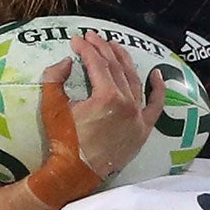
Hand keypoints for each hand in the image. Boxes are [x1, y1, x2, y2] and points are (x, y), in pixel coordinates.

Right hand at [57, 34, 165, 176]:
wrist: (75, 172)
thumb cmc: (63, 140)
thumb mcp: (51, 107)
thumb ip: (55, 78)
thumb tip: (66, 61)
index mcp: (107, 97)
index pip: (97, 64)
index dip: (86, 48)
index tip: (77, 39)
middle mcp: (127, 104)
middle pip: (116, 68)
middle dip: (103, 49)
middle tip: (93, 37)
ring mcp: (138, 116)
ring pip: (134, 81)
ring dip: (125, 61)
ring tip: (115, 46)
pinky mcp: (144, 129)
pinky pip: (156, 105)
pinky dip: (158, 89)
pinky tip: (157, 73)